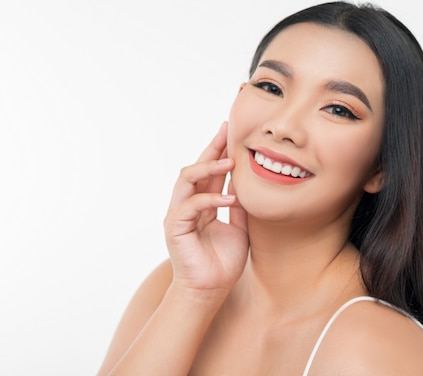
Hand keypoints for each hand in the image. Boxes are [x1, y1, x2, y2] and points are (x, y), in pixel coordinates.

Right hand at [163, 122, 248, 293]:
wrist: (211, 291)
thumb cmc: (223, 263)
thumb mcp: (240, 228)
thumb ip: (240, 207)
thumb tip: (247, 184)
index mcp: (202, 205)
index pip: (209, 172)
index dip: (219, 151)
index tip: (231, 132)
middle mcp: (187, 206)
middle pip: (196, 168)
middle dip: (211, 148)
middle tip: (226, 130)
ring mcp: (178, 215)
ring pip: (186, 180)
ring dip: (208, 167)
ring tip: (230, 161)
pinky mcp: (174, 227)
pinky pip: (190, 206)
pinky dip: (210, 199)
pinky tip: (230, 198)